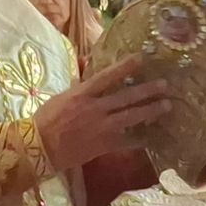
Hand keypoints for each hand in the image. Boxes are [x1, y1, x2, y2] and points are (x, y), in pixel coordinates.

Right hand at [34, 56, 170, 171]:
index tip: (142, 58)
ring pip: (131, 117)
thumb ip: (80, 85)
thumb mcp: (62, 96)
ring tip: (167, 105)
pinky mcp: (104, 145)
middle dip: (147, 90)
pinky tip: (153, 136)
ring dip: (151, 110)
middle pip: (126, 97)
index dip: (125, 67)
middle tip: (165, 85)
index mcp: (82, 94)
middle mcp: (94, 108)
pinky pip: (127, 141)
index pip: (107, 76)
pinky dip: (141, 139)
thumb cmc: (46, 120)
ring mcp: (101, 127)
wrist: (39, 148)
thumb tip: (89, 66)